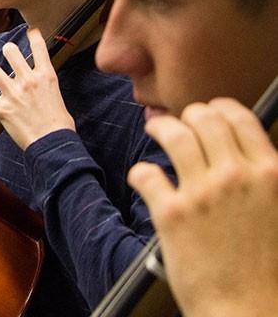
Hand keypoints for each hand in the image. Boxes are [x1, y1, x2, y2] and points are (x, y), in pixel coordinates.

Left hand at [0, 28, 74, 149]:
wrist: (53, 143)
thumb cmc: (59, 124)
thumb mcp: (57, 95)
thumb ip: (45, 85)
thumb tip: (40, 84)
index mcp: (45, 76)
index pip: (39, 47)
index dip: (33, 35)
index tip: (29, 31)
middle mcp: (27, 80)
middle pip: (11, 51)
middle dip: (7, 49)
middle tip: (7, 51)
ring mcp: (12, 94)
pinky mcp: (1, 109)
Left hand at [128, 98, 277, 316]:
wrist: (249, 311)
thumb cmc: (266, 268)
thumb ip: (264, 176)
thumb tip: (244, 152)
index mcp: (270, 173)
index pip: (238, 116)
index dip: (218, 108)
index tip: (208, 113)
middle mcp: (237, 176)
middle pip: (203, 118)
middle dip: (187, 115)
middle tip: (179, 123)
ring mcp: (203, 193)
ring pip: (172, 134)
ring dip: (159, 128)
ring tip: (154, 130)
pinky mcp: (171, 213)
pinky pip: (146, 173)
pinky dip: (141, 172)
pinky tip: (144, 178)